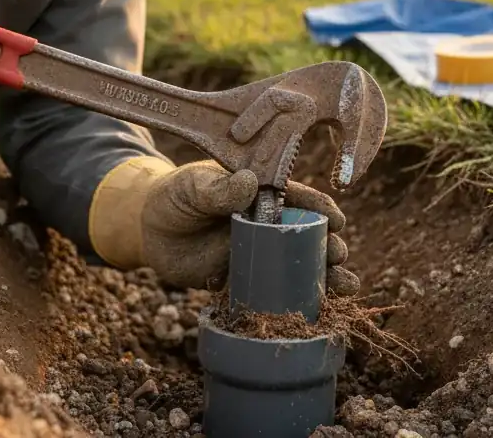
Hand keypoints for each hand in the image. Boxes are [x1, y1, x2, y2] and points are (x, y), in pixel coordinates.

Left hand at [89, 157, 359, 295]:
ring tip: (344, 285)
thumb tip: (249, 183)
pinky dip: (295, 300)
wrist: (148, 229)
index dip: (322, 208)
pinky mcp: (244, 279)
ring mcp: (259, 253)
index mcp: (263, 194)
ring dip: (324, 275)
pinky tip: (319, 310)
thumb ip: (218, 189)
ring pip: (298, 265)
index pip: (300, 198)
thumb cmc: (175, 196)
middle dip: (329, 244)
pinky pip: (273, 291)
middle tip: (337, 253)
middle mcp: (268, 224)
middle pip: (308, 234)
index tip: (337, 220)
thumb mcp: (193, 187)